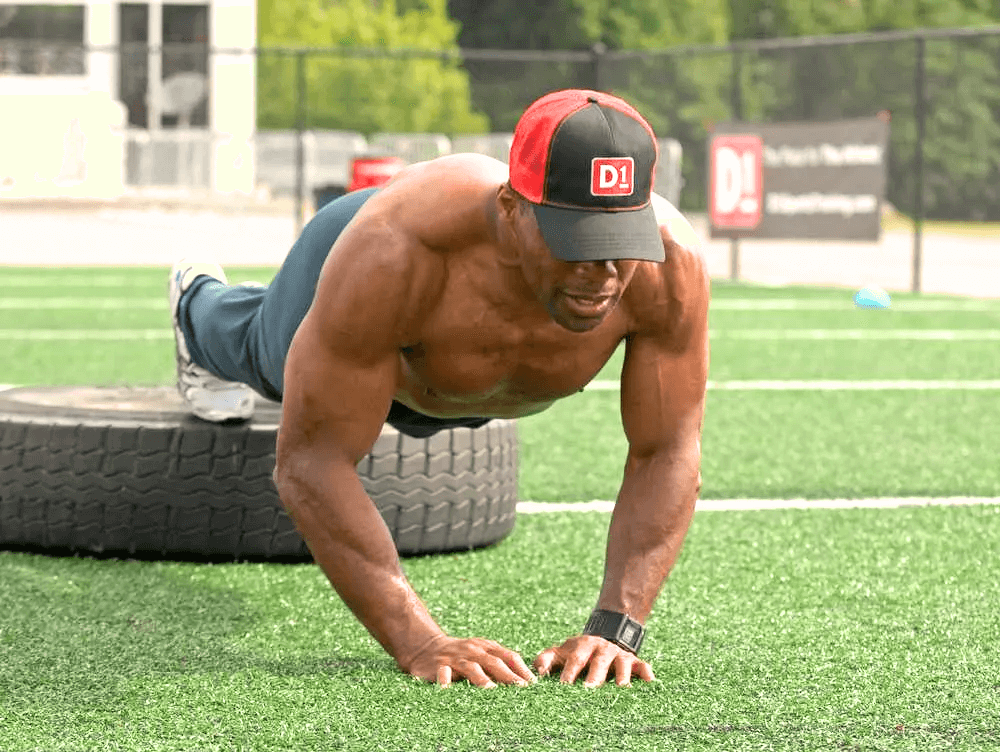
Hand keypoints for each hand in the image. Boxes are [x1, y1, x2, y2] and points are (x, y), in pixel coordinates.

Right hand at [404, 635, 536, 687]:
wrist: (427, 647)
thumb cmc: (462, 655)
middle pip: (494, 662)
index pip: (509, 656)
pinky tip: (448, 691)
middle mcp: (473, 650)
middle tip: (520, 689)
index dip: (522, 669)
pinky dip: (445, 681)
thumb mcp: (482, 654)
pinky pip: (443, 674)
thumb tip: (526, 681)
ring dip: (482, 679)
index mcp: (487, 647)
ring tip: (492, 690)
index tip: (534, 684)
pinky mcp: (439, 666)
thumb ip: (500, 664)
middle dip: (508, 676)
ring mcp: (456, 658)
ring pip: (471, 668)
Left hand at [533, 635, 654, 687]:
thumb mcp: (562, 650)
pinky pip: (642, 666)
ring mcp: (619, 655)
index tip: (563, 688)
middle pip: (598, 663)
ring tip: (621, 688)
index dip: (569, 673)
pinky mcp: (634, 661)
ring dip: (621, 676)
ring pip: (621, 665)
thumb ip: (547, 658)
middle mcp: (602, 649)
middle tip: (589, 690)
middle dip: (594, 677)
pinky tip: (650, 682)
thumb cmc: (580, 650)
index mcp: (583, 646)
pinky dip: (646, 673)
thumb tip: (537, 671)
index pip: (575, 660)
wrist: (606, 633)